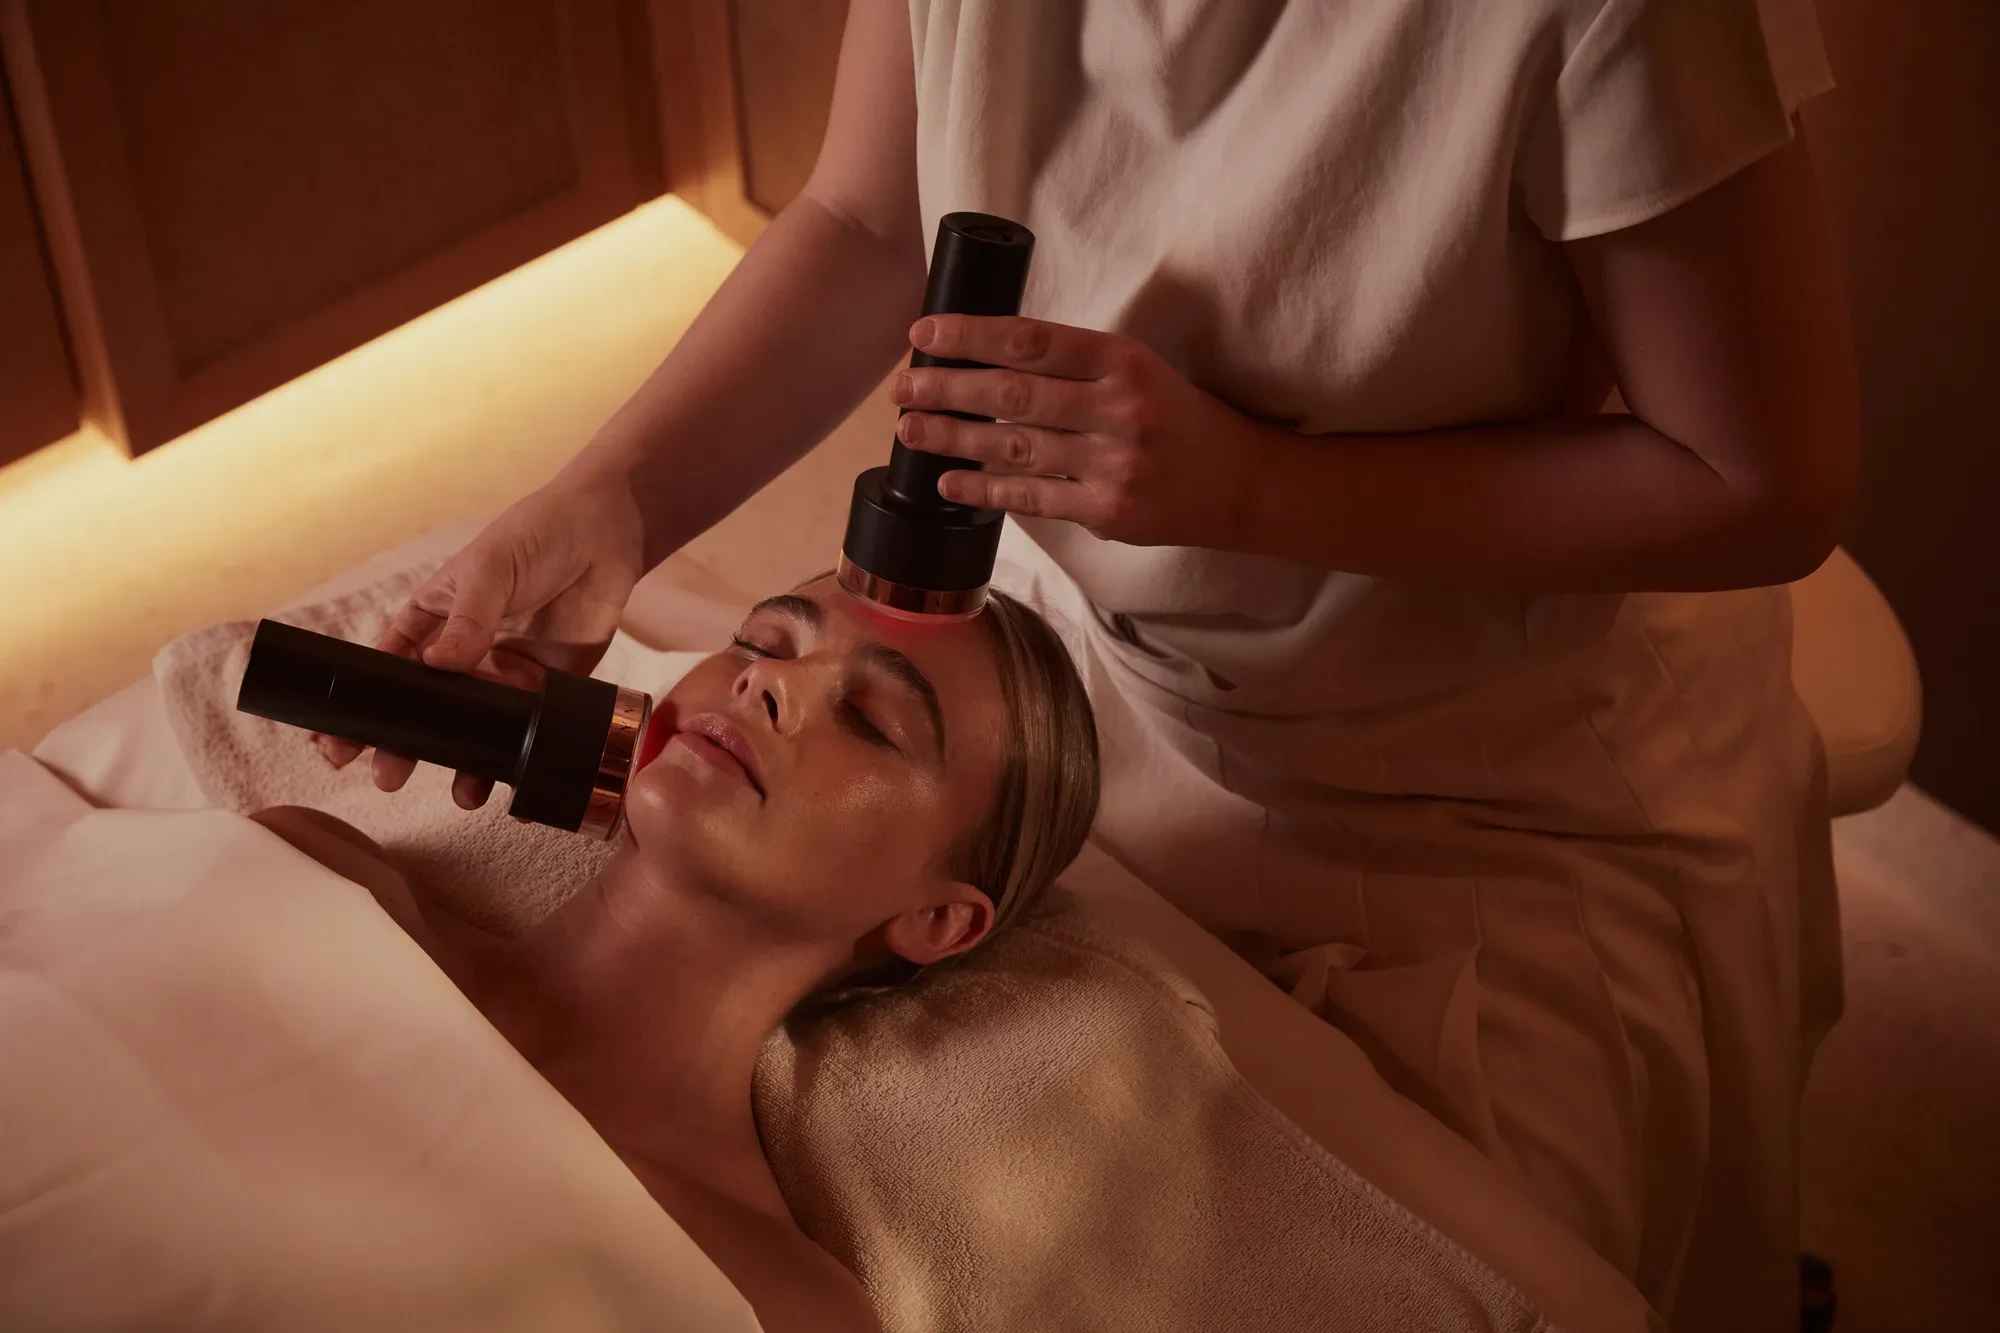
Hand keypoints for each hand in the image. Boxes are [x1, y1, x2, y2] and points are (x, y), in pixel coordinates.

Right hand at [315, 473, 647, 808]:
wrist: (606, 534)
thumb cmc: (534, 536)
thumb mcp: (489, 568)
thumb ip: (468, 619)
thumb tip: (439, 665)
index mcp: (431, 622)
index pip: (387, 669)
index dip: (362, 706)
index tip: (337, 741)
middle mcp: (461, 656)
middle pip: (426, 711)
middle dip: (401, 747)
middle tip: (385, 777)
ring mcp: (503, 676)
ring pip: (473, 731)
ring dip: (462, 764)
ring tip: (461, 794)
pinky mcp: (545, 689)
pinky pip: (526, 733)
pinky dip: (518, 761)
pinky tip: (514, 787)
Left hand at [889, 315, 1272, 547]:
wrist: (1243, 484)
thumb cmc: (1180, 418)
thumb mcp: (1138, 370)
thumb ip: (1074, 365)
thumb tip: (986, 357)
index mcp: (1124, 360)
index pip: (1031, 340)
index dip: (970, 335)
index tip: (924, 334)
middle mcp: (1119, 409)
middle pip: (1012, 394)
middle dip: (947, 389)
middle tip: (901, 387)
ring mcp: (1113, 465)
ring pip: (1014, 447)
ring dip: (953, 438)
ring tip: (909, 430)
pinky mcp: (1109, 511)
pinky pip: (1032, 498)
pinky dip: (984, 489)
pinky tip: (947, 481)